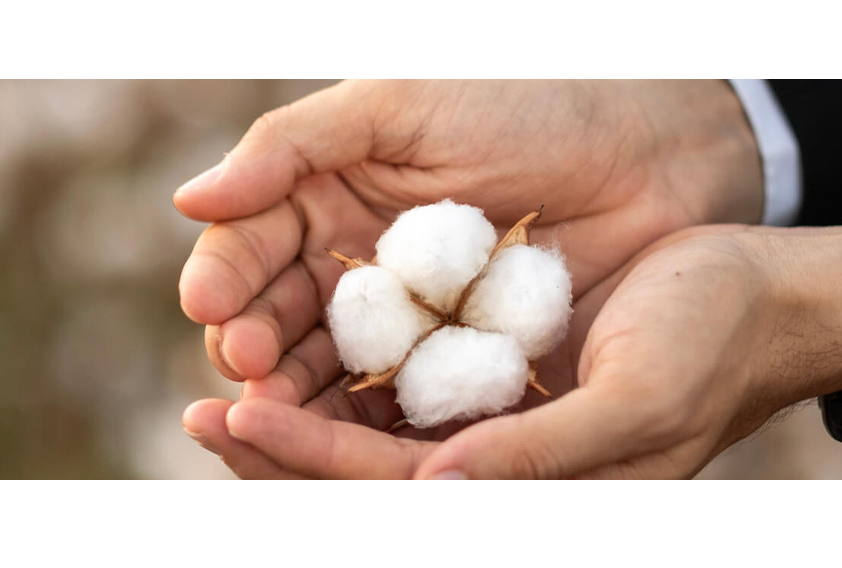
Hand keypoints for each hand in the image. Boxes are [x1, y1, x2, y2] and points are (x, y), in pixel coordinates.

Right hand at [177, 81, 763, 476]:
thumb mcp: (398, 104)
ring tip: (276, 413)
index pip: (252, 248)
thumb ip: (291, 147)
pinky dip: (368, 423)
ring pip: (329, 374)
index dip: (227, 279)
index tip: (213, 305)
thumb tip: (191, 201)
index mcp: (327, 199)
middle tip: (247, 365)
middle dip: (253, 346)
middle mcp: (356, 267)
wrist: (650, 147)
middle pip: (278, 322)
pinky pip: (400, 404)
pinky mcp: (457, 370)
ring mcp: (407, 324)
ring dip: (296, 398)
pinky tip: (347, 436)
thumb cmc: (524, 102)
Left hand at [189, 225, 841, 478]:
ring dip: (301, 419)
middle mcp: (500, 475)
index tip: (235, 419)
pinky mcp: (496, 389)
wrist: (764, 298)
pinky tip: (299, 348)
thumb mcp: (636, 402)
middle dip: (282, 456)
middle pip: (366, 480)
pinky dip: (346, 379)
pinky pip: (404, 396)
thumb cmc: (713, 345)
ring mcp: (494, 434)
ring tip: (228, 382)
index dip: (310, 463)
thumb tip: (436, 492)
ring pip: (373, 441)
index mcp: (531, 497)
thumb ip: (540, 457)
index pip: (394, 493)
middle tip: (199, 414)